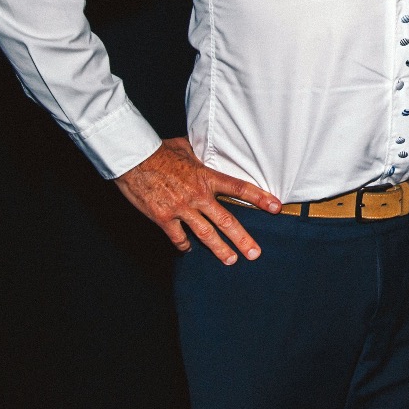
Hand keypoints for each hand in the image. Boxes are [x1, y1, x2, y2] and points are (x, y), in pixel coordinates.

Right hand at [113, 137, 280, 263]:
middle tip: (255, 253)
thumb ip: (202, 156)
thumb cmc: (160, 151)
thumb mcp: (187, 148)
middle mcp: (198, 195)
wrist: (133, 159)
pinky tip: (188, 250)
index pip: (240, 188)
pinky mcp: (163, 217)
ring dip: (219, 249)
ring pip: (205, 233)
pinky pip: (177, 236)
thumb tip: (209, 150)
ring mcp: (181, 208)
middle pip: (226, 220)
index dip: (259, 198)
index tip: (276, 207)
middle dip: (242, 239)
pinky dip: (184, 245)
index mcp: (207, 177)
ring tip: (230, 260)